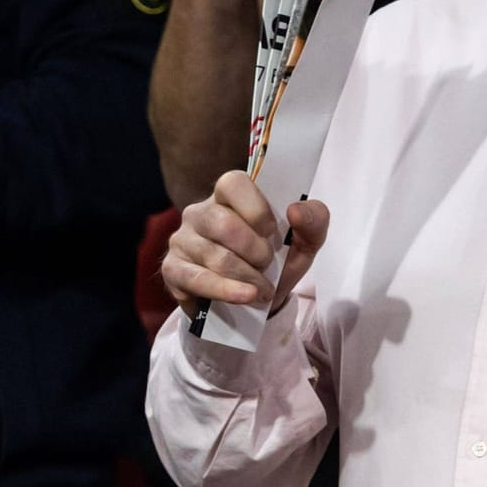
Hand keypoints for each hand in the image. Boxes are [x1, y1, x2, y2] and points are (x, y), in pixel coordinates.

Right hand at [161, 170, 327, 317]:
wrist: (254, 302)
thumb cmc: (276, 262)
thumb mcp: (304, 242)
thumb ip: (314, 220)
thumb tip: (295, 210)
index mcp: (228, 196)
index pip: (233, 183)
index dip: (256, 208)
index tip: (272, 231)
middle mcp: (199, 213)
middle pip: (223, 224)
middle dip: (255, 251)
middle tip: (267, 264)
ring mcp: (182, 240)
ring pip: (216, 257)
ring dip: (248, 277)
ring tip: (263, 289)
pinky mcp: (173, 270)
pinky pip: (197, 279)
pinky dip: (226, 290)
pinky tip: (246, 297)